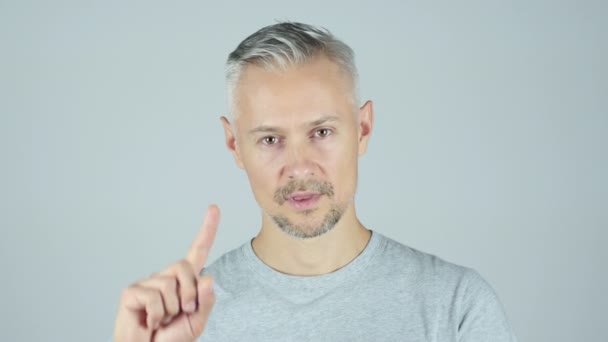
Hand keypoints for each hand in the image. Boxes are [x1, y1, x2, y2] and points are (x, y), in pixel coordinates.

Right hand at [113, 205, 219, 341]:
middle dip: (189, 294)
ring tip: (163, 320)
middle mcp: (166, 277)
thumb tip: (208, 278)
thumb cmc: (171, 338)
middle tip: (181, 313)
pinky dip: (157, 315)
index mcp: (185, 282)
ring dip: (171, 310)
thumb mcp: (197, 322)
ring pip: (169, 285)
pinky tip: (150, 322)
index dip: (207, 229)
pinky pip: (154, 297)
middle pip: (184, 266)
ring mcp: (147, 283)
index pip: (198, 250)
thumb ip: (206, 302)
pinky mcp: (132, 292)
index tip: (214, 208)